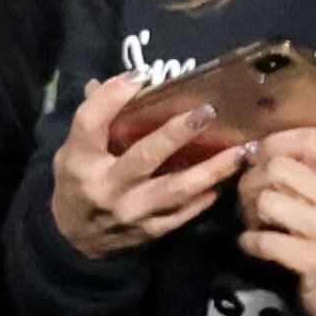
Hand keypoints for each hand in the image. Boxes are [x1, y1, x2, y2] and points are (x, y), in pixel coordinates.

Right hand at [48, 68, 239, 260]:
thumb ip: (98, 118)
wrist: (75, 241)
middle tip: (207, 111)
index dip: (112, 96)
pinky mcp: (151, 231)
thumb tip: (132, 79)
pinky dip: (207, 195)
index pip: (91, 123)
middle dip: (175, 134)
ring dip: (211, 170)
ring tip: (241, 151)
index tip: (141, 75)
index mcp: (80, 161)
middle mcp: (106, 188)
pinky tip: (228, 179)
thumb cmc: (78, 183)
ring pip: (176, 189)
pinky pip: (185, 212)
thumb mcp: (74, 150)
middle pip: (143, 157)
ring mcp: (132, 213)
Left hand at [233, 124, 315, 315]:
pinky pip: (264, 240)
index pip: (311, 139)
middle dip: (252, 180)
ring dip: (251, 213)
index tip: (258, 156)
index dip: (276, 141)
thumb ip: (312, 169)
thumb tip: (265, 143)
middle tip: (251, 196)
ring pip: (267, 201)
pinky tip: (254, 243)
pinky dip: (249, 241)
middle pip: (277, 167)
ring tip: (258, 222)